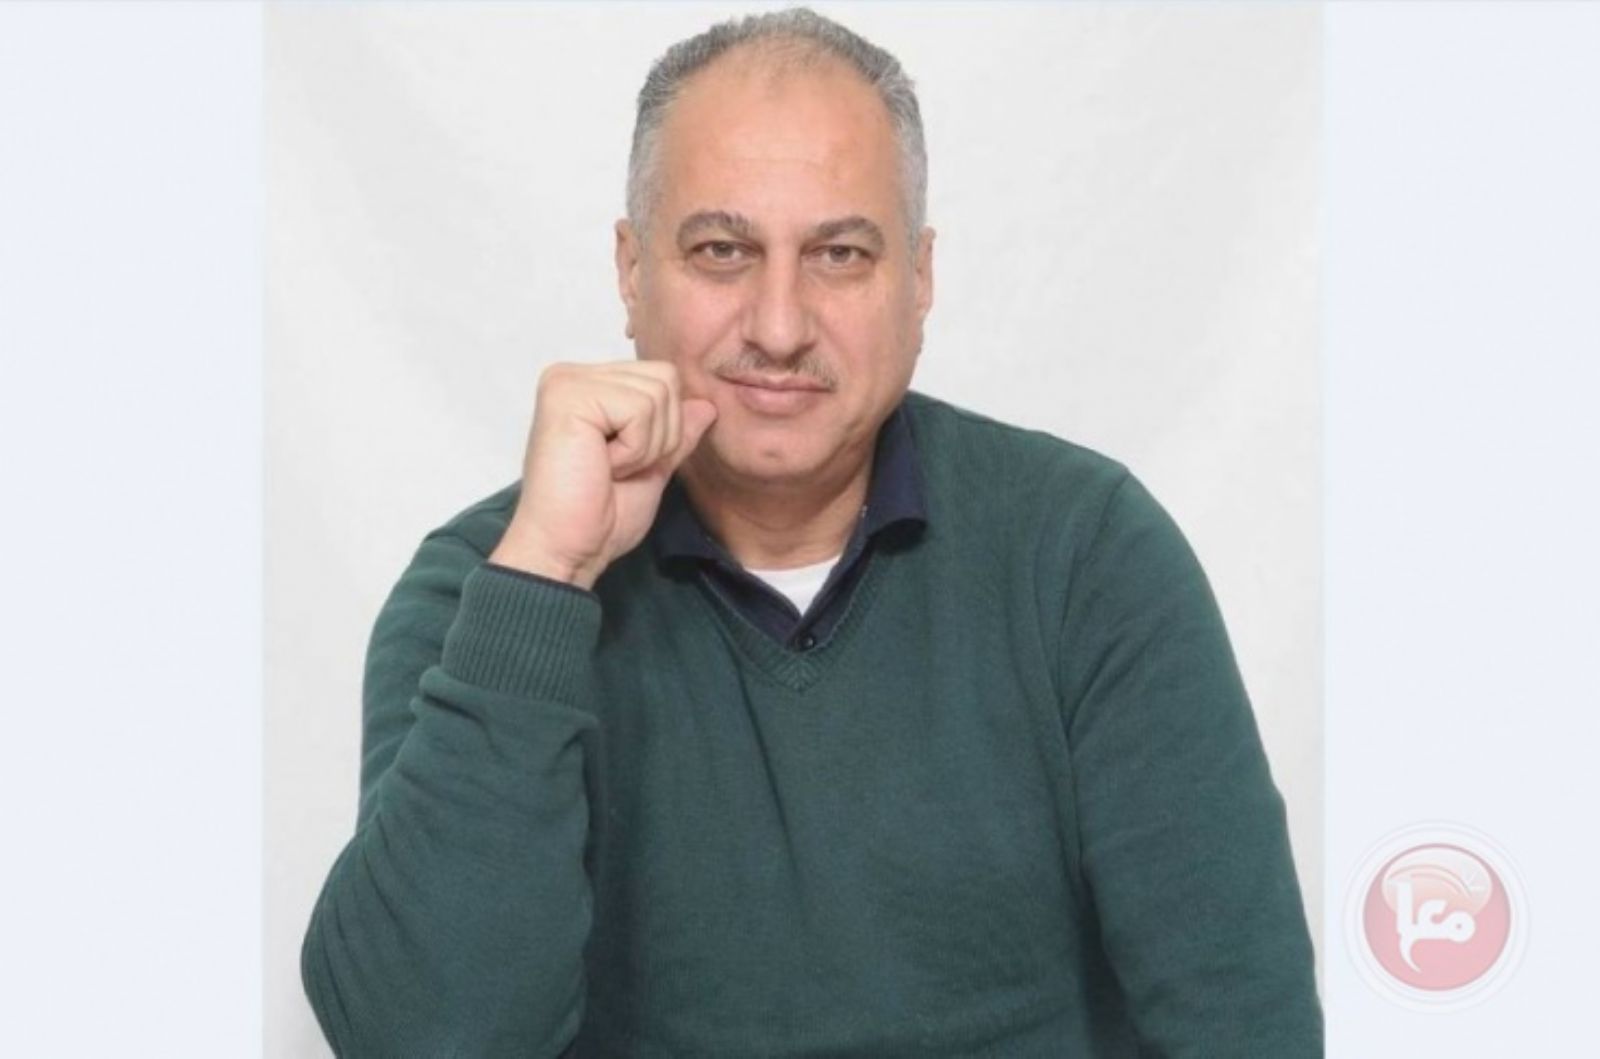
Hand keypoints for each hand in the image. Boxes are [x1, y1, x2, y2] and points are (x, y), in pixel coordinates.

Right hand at [489, 360, 717, 588]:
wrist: (568, 550)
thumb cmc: (600, 517)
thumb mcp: (652, 470)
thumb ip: (676, 434)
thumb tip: (706, 405)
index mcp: (589, 387)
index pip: (662, 377)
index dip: (664, 429)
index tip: (624, 464)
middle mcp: (574, 376)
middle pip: (665, 379)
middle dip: (659, 435)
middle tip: (617, 467)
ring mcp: (568, 383)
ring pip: (658, 393)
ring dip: (645, 445)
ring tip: (608, 467)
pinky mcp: (568, 397)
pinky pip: (639, 409)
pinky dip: (633, 449)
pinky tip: (602, 466)